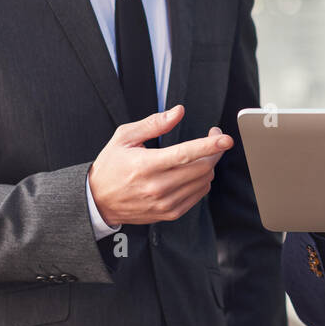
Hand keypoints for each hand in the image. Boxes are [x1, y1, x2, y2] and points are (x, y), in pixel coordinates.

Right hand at [88, 105, 231, 225]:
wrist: (98, 201)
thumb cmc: (111, 165)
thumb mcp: (125, 137)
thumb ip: (154, 123)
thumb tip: (178, 112)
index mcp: (146, 165)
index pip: (185, 154)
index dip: (209, 145)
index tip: (226, 138)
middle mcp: (157, 186)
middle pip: (202, 168)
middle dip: (214, 151)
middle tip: (214, 139)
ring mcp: (165, 203)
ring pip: (204, 182)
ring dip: (209, 165)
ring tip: (200, 155)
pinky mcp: (169, 213)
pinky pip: (199, 195)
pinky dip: (203, 181)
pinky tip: (193, 172)